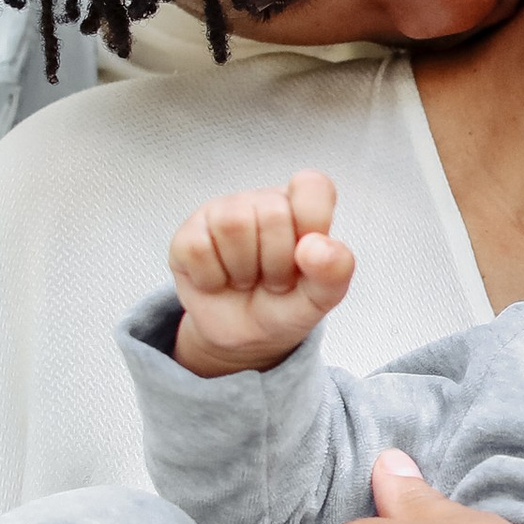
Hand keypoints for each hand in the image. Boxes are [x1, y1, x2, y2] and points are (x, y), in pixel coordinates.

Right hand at [169, 168, 353, 376]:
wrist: (245, 336)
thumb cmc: (285, 304)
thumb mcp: (321, 297)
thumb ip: (335, 270)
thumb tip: (315, 247)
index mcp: (301, 205)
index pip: (313, 186)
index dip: (313, 223)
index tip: (306, 257)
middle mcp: (261, 200)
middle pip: (272, 214)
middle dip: (277, 264)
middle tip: (273, 280)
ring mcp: (221, 213)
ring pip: (233, 224)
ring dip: (244, 270)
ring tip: (247, 279)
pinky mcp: (188, 234)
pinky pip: (198, 249)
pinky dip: (212, 279)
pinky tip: (219, 281)